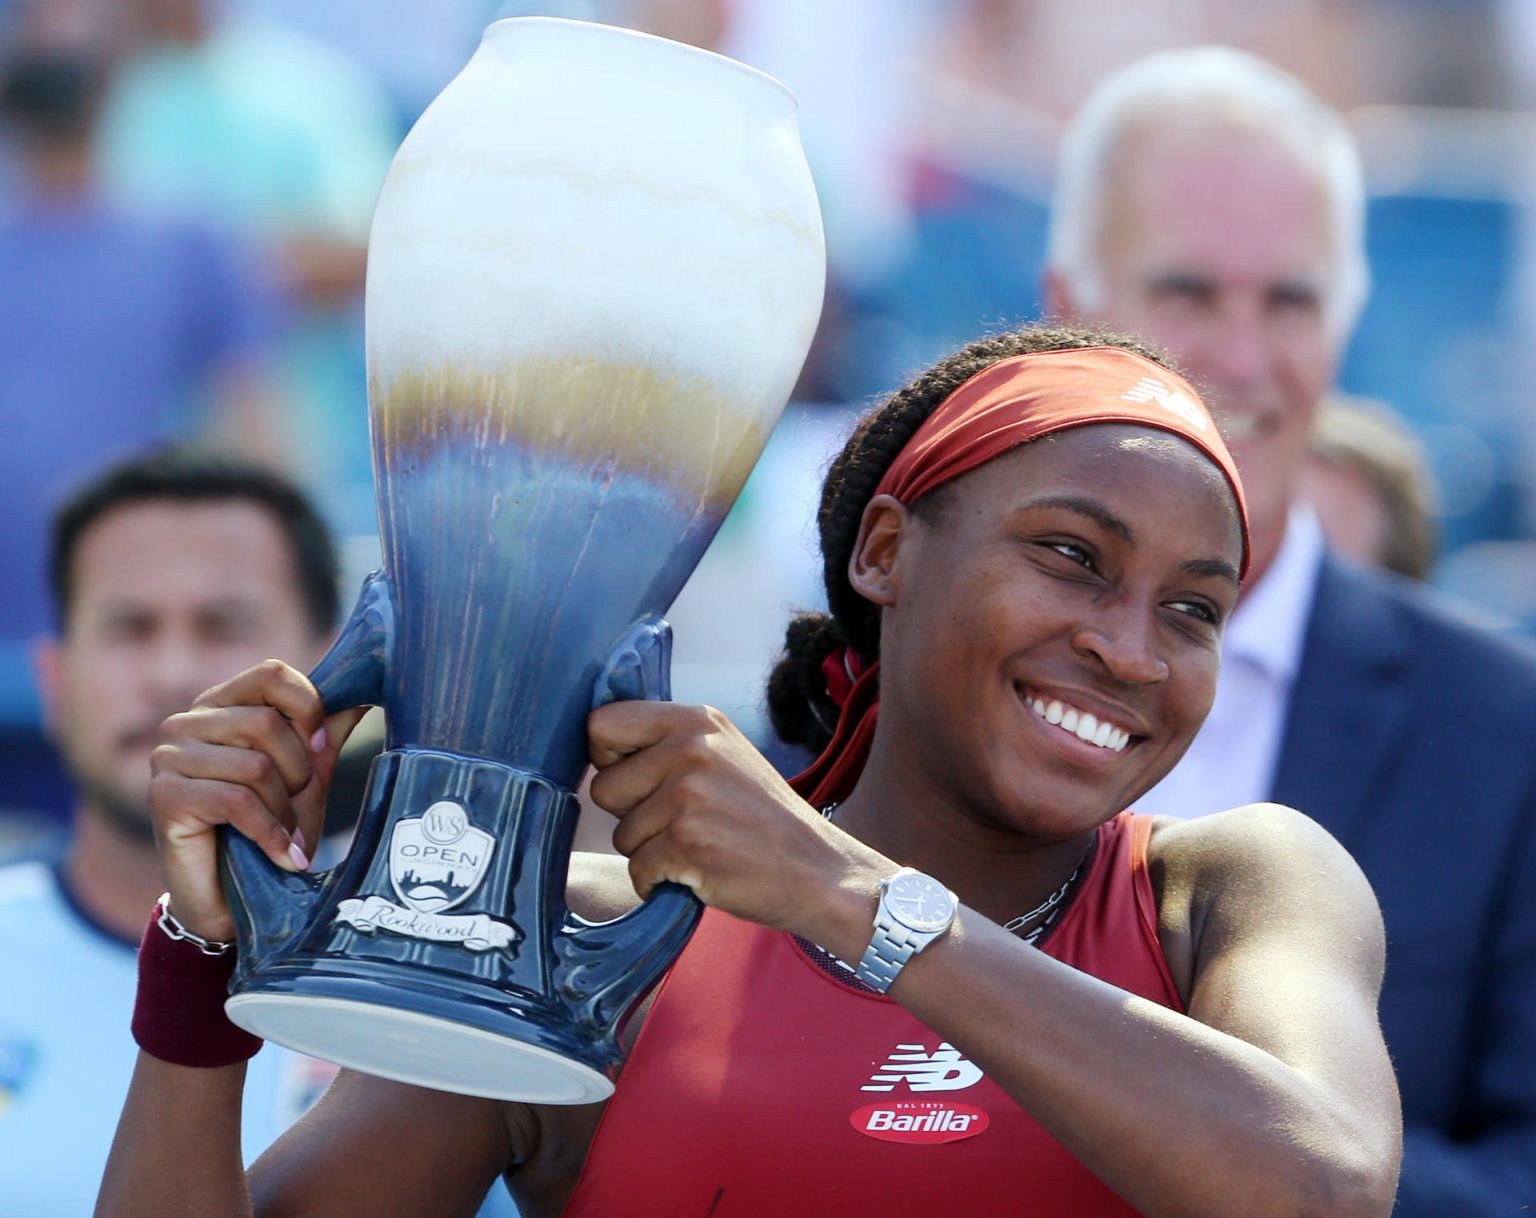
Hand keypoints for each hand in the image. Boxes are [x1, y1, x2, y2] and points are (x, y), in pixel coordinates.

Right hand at [148, 659, 366, 940]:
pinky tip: (284, 855)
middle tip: (300, 810)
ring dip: (285, 809)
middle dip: (300, 773)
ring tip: (288, 835)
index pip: (272, 674)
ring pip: (256, 765)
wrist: (227, 902)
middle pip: (267, 723)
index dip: (309, 709)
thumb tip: (360, 696)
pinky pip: (237, 800)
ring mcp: (168, 758)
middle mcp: (186, 724)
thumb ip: (323, 735)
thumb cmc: (267, 831)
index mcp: (220, 705)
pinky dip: (271, 832)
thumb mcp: (305, 778)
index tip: (322, 750)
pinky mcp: (163, 797)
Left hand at [586, 701, 886, 935]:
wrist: (819, 872)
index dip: (607, 758)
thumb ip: (668, 744)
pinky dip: (661, 883)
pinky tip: (700, 873)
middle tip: (683, 822)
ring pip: (621, 834)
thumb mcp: (724, 756)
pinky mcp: (686, 842)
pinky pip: (638, 870)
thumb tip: (596, 745)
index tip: (636, 780)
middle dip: (631, 814)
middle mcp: (690, 749)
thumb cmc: (763, 821)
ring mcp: (688, 795)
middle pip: (604, 787)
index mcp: (697, 720)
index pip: (602, 724)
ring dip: (651, 851)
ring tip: (701, 846)